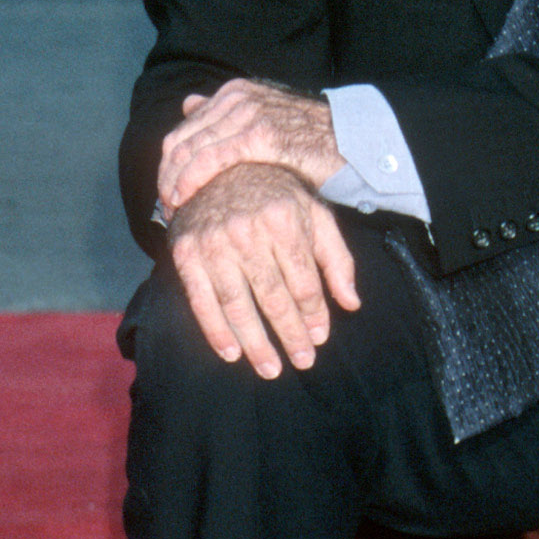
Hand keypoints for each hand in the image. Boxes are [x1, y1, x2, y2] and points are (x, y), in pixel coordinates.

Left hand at [158, 78, 342, 216]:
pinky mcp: (260, 136)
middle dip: (166, 176)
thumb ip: (225, 113)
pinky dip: (191, 181)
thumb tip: (189, 104)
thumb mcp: (263, 118)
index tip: (167, 191)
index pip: (184, 129)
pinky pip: (210, 160)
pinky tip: (186, 199)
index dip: (169, 163)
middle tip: (164, 206)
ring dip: (174, 183)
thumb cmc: (310, 139)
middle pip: (180, 140)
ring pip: (190, 151)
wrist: (352, 141)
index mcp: (234, 93)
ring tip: (172, 209)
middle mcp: (237, 98)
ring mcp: (249, 115)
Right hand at [167, 162, 361, 377]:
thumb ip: (336, 258)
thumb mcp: (314, 214)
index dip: (314, 313)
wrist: (217, 170)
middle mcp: (248, 232)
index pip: (304, 279)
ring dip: (256, 342)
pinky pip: (201, 301)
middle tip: (303, 362)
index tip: (320, 337)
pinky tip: (232, 353)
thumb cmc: (275, 196)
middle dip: (291, 334)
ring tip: (271, 369)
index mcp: (284, 220)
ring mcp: (214, 243)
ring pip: (238, 305)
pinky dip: (216, 331)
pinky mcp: (186, 254)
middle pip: (274, 296)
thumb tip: (351, 303)